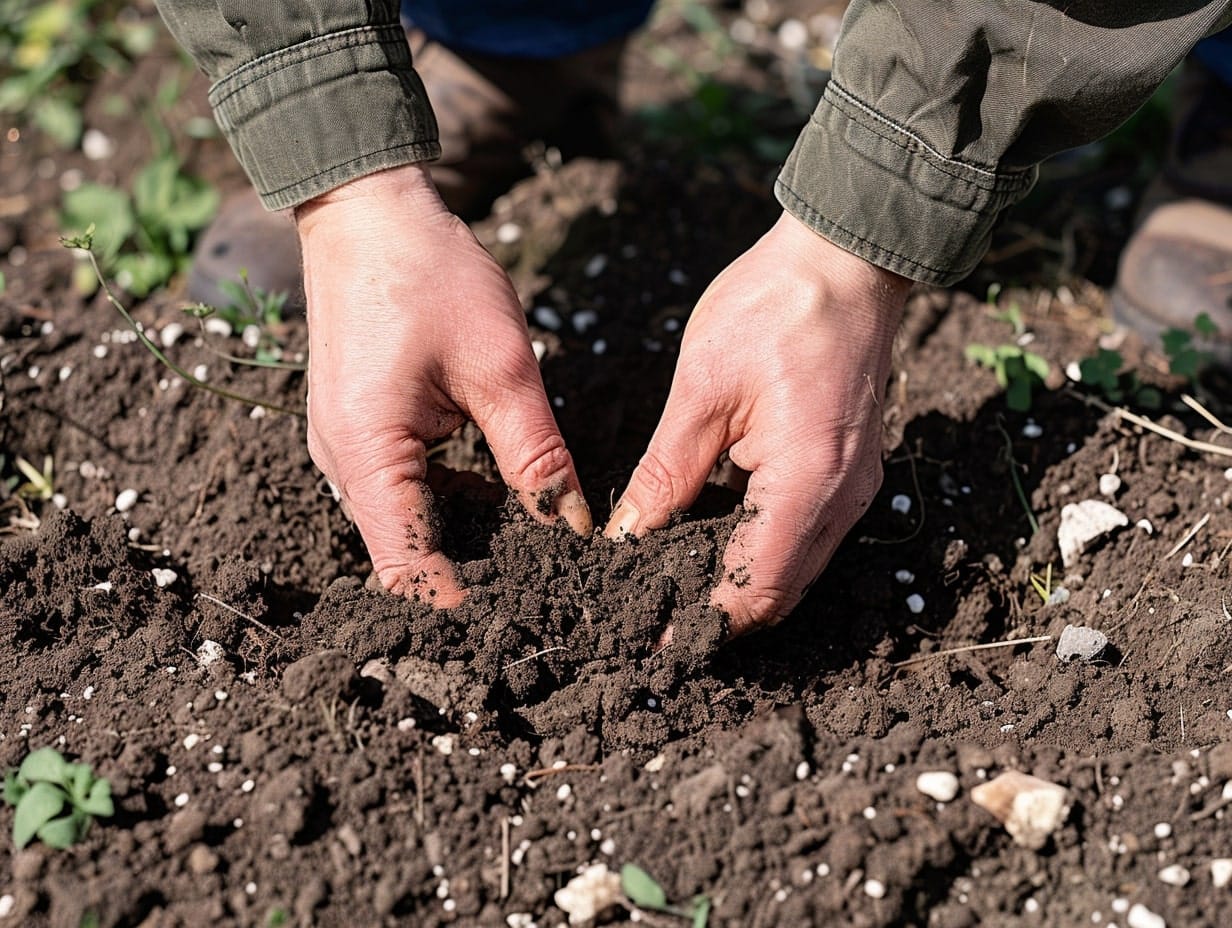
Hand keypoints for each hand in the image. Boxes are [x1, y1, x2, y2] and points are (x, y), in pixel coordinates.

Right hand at [296, 164, 590, 604]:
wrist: (368, 209)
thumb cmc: (430, 273)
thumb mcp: (503, 368)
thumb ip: (537, 457)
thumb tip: (574, 529)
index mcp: (368, 457)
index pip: (411, 572)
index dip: (464, 613)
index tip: (523, 636)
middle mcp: (344, 465)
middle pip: (406, 558)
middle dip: (473, 587)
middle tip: (543, 608)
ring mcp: (346, 448)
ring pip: (409, 526)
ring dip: (467, 546)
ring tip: (536, 567)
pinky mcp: (361, 430)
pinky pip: (406, 490)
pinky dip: (453, 505)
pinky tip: (505, 502)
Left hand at [604, 211, 909, 634]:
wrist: (846, 259)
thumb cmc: (775, 307)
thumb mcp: (702, 391)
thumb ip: (666, 475)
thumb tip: (629, 537)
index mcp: (807, 482)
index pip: (753, 590)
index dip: (699, 622)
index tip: (647, 633)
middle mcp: (843, 499)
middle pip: (778, 594)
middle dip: (714, 613)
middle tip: (648, 615)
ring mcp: (853, 487)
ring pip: (792, 569)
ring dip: (734, 585)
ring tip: (667, 584)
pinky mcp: (848, 471)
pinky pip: (802, 535)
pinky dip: (757, 550)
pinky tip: (707, 537)